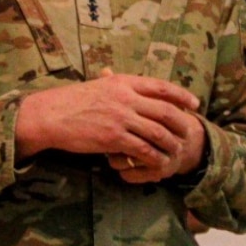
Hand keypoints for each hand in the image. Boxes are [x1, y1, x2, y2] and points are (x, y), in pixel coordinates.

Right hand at [16, 71, 200, 179]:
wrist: (52, 115)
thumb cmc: (72, 101)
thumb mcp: (99, 85)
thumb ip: (117, 85)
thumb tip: (129, 84)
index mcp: (123, 82)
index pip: (161, 86)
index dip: (181, 95)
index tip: (194, 104)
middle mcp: (126, 97)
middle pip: (165, 110)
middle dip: (181, 123)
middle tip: (189, 132)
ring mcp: (120, 118)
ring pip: (158, 132)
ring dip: (171, 143)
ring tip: (178, 151)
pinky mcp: (113, 138)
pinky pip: (142, 148)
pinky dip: (154, 157)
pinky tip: (159, 163)